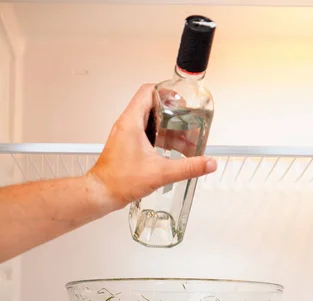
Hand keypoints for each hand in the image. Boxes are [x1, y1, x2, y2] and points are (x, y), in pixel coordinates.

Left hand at [88, 84, 216, 209]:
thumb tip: (208, 163)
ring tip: (183, 138)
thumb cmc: (120, 181)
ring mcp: (125, 135)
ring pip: (149, 121)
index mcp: (131, 121)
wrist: (102, 193)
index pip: (148, 91)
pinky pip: (144, 134)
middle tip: (186, 120)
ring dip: (166, 128)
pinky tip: (170, 150)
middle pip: (151, 105)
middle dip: (172, 113)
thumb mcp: (161, 173)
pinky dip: (158, 138)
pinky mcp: (125, 145)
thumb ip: (188, 167)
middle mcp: (126, 124)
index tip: (180, 100)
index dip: (166, 92)